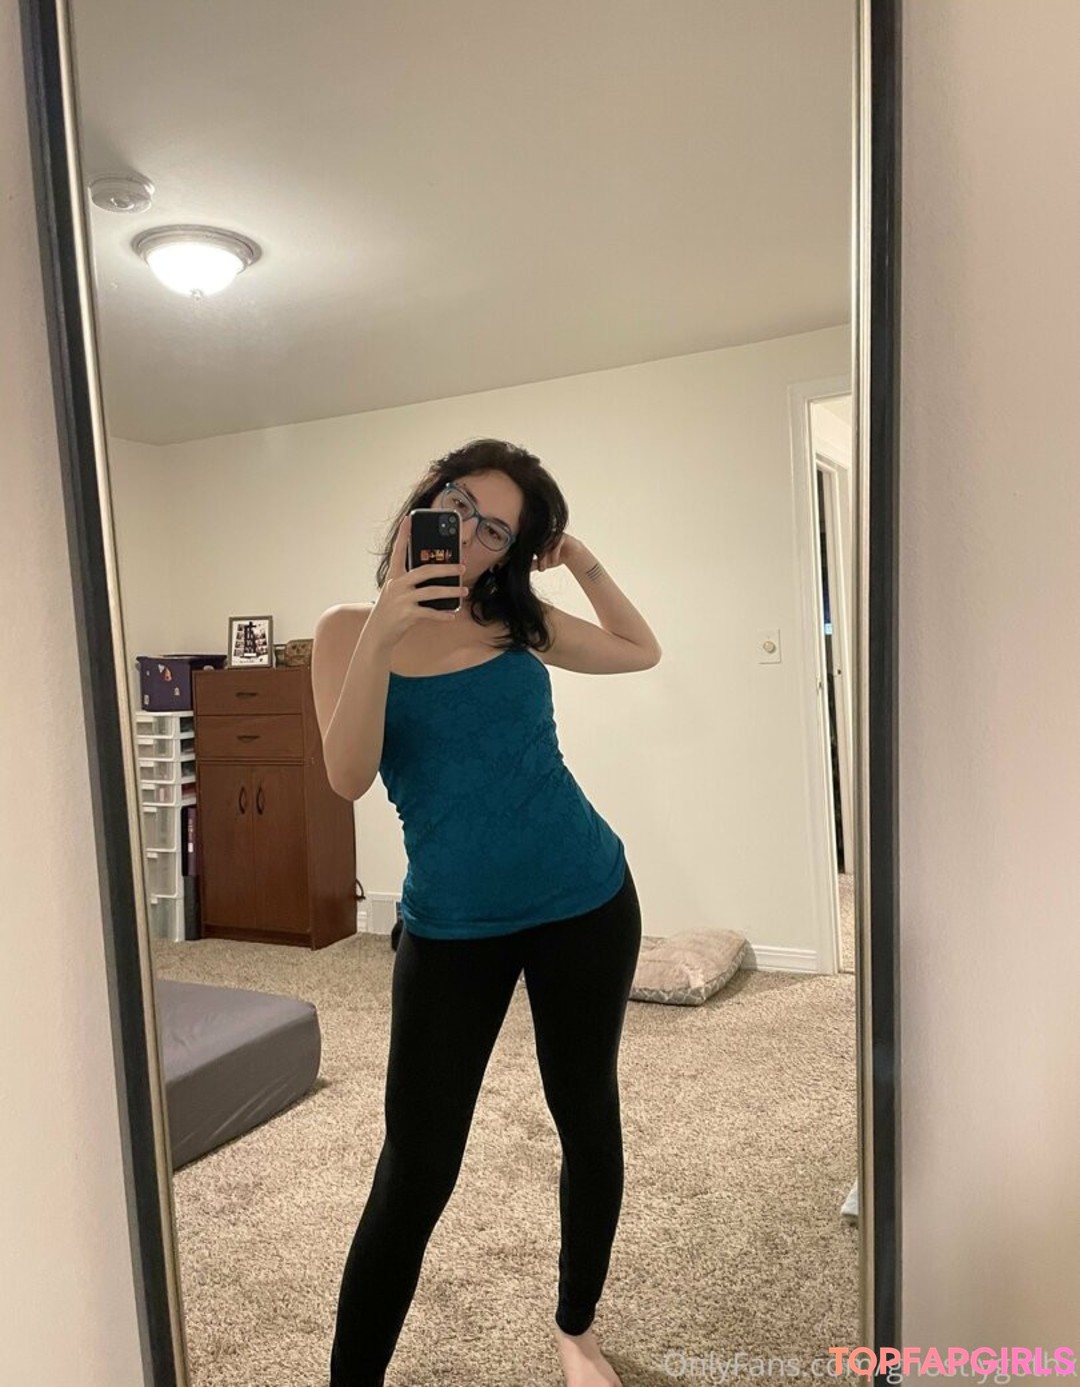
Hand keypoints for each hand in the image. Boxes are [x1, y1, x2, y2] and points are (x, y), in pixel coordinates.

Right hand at [367, 515, 468, 649]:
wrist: (377, 633)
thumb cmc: (391, 610)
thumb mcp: (396, 592)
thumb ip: (412, 583)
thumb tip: (438, 576)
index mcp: (394, 576)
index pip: (398, 551)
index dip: (403, 535)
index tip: (409, 519)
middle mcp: (397, 585)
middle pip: (425, 571)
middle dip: (446, 568)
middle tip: (462, 567)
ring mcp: (402, 600)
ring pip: (432, 591)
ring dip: (451, 591)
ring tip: (463, 591)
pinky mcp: (407, 615)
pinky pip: (430, 613)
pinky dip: (442, 614)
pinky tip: (452, 615)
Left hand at [531, 532, 582, 572]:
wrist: (572, 554)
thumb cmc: (556, 557)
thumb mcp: (543, 563)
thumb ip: (533, 564)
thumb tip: (521, 569)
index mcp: (537, 540)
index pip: (529, 547)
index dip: (528, 557)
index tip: (529, 567)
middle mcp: (544, 536)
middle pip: (536, 546)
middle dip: (538, 559)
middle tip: (541, 569)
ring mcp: (552, 535)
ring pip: (545, 545)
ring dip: (544, 558)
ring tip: (545, 568)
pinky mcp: (561, 536)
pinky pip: (556, 544)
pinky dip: (554, 554)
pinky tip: (555, 562)